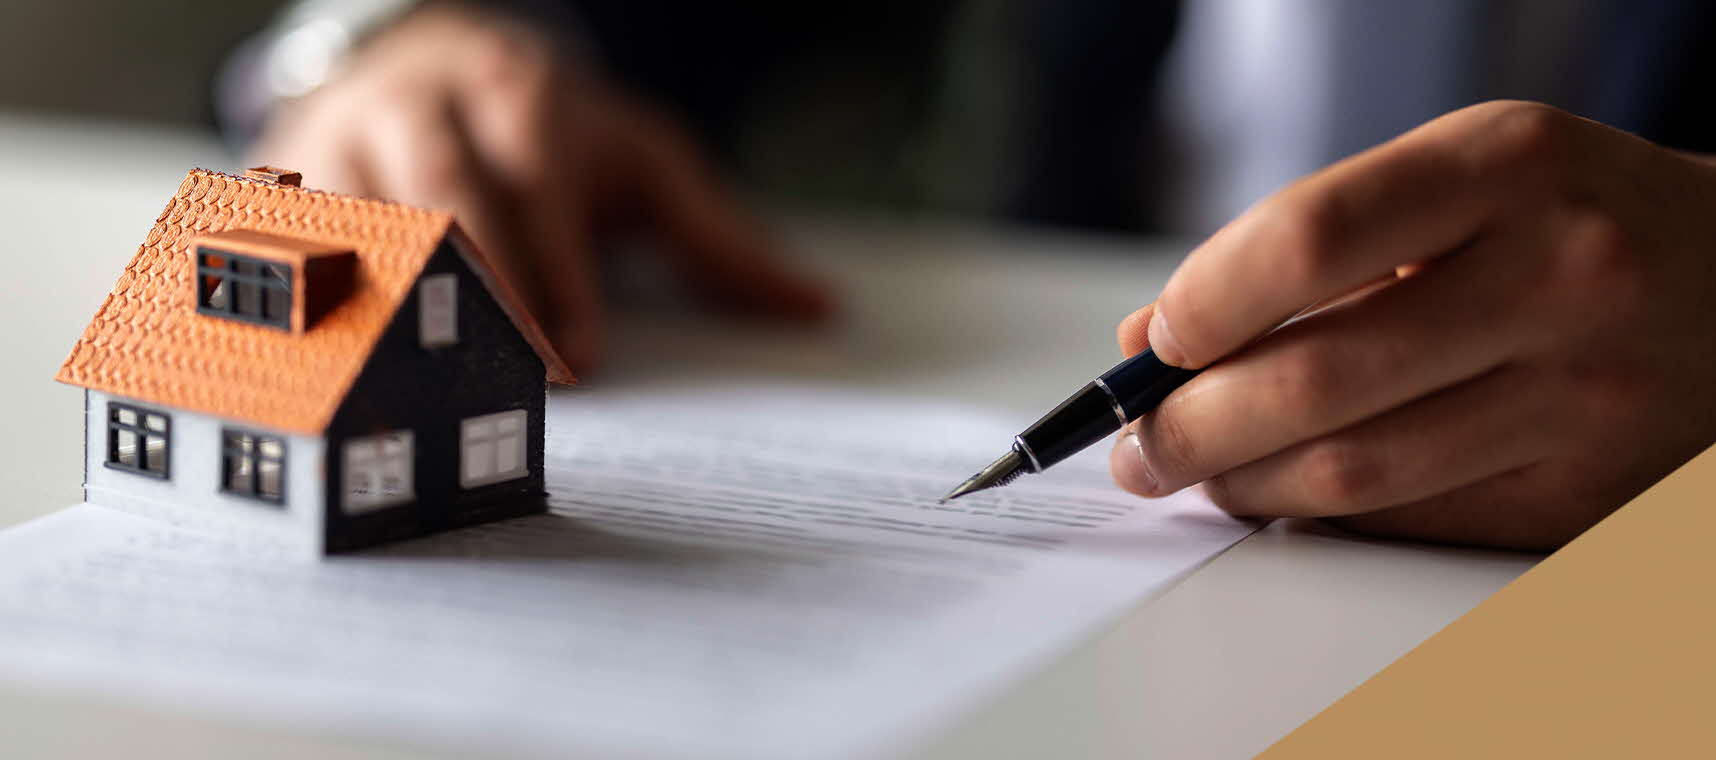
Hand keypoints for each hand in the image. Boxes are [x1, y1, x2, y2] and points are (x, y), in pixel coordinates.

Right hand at [251, 3, 829, 371]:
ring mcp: (345, 134)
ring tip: (414, 389)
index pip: (537, 179)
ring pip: (356, 219)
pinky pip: (290, 243)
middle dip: (486, 290)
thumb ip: (718, 237)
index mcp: (515, 88)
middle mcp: (423, 103)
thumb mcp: (639, 162)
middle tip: (521, 382)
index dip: (558, 271)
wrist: (422, 57)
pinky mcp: (287, 176)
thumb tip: (822, 308)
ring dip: (389, 306)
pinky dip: (311, 303)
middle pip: (445, 193)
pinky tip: (333, 369)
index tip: (582, 357)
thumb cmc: (551, 128)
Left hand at [1111, 101, 1715, 550]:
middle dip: (1191, 423)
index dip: (1205, 301)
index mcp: (1510, 168)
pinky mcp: (1584, 492)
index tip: (1152, 342)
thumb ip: (1311, 248)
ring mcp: (1581, 395)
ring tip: (1194, 473)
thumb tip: (1149, 339)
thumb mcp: (1463, 181)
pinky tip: (1282, 493)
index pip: (1309, 237)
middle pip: (1316, 377)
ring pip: (1353, 469)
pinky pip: (1409, 519)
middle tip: (1138, 443)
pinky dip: (1321, 514)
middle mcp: (1558, 275)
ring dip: (1241, 483)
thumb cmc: (1571, 222)